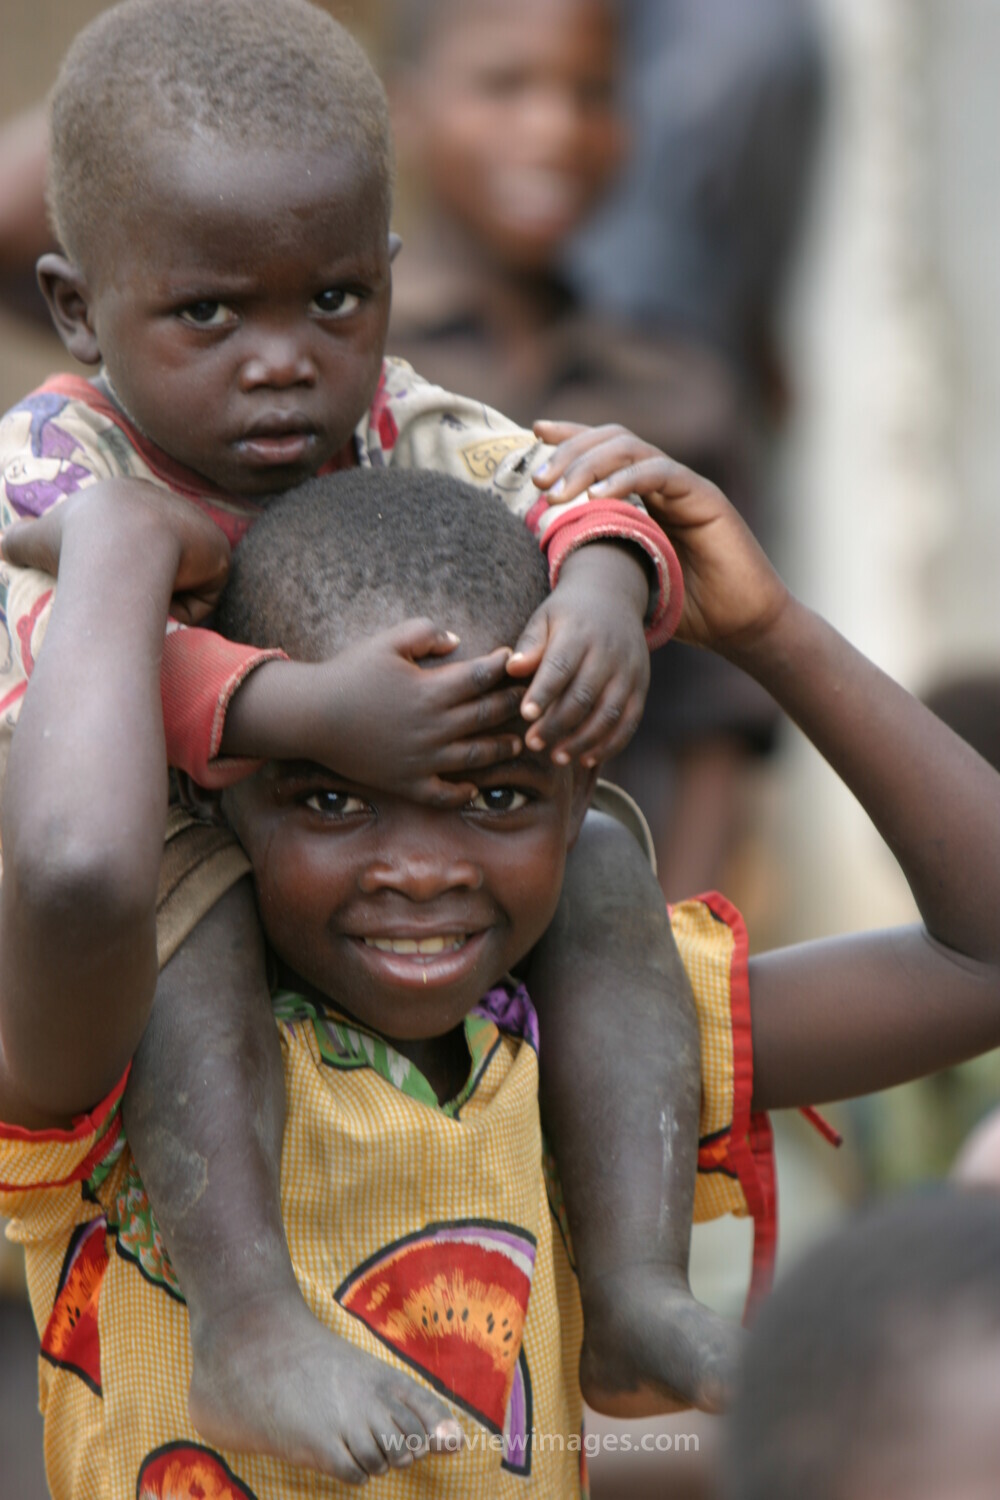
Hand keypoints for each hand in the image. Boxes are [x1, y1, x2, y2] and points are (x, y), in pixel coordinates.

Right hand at [1, 480, 230, 624]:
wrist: (119, 544)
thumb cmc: (75, 540)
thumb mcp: (38, 536)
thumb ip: (18, 540)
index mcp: (131, 497)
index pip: (134, 538)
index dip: (123, 562)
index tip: (111, 576)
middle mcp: (170, 506)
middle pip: (162, 562)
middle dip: (146, 581)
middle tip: (127, 590)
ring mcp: (198, 528)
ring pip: (181, 583)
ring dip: (163, 596)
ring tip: (143, 586)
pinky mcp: (220, 552)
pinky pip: (203, 599)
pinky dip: (184, 605)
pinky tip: (165, 592)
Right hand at [225, 618, 527, 805]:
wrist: (311, 716)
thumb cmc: (349, 673)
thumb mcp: (386, 641)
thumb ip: (425, 633)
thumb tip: (457, 641)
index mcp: (430, 690)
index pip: (482, 678)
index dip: (502, 667)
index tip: (512, 661)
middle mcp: (433, 727)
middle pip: (487, 716)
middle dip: (513, 705)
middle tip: (531, 700)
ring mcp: (422, 758)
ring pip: (476, 757)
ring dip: (500, 749)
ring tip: (515, 744)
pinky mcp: (407, 782)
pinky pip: (442, 795)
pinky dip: (461, 793)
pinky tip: (472, 787)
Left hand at [507, 542, 650, 767]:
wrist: (614, 597)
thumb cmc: (569, 615)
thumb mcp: (546, 618)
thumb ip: (530, 645)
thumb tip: (512, 669)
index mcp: (580, 634)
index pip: (561, 666)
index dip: (544, 692)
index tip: (526, 715)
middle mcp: (609, 654)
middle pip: (584, 695)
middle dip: (557, 724)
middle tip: (533, 743)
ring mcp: (629, 672)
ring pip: (609, 714)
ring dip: (583, 741)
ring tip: (557, 758)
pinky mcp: (641, 688)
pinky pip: (629, 723)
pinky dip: (610, 745)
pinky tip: (587, 760)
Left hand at [532, 422, 788, 655]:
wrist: (741, 626)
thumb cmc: (689, 609)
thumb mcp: (629, 582)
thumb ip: (599, 560)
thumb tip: (549, 559)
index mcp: (644, 494)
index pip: (602, 450)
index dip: (569, 437)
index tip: (532, 434)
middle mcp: (663, 481)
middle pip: (611, 439)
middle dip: (569, 451)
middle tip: (537, 479)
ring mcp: (684, 485)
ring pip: (631, 448)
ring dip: (588, 464)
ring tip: (557, 492)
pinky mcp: (704, 497)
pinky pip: (660, 472)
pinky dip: (626, 478)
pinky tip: (598, 496)